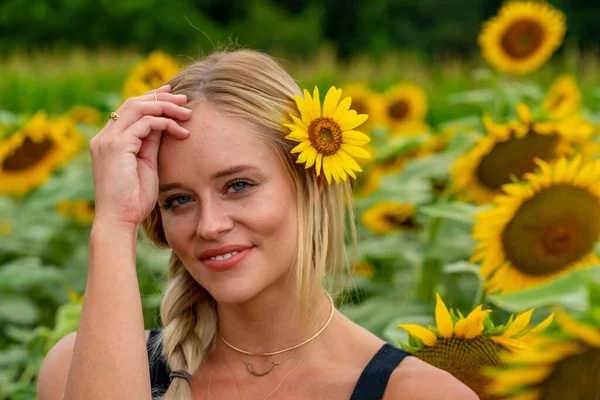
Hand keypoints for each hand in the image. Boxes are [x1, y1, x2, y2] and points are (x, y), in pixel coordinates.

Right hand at [90, 85, 191, 227]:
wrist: (119, 220)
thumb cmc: (134, 199)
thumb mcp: (145, 165)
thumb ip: (149, 144)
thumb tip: (162, 125)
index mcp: (108, 141)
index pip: (129, 110)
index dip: (151, 99)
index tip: (172, 96)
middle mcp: (104, 137)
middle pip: (133, 103)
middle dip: (161, 97)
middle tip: (184, 99)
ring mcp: (108, 140)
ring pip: (139, 108)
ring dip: (166, 107)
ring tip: (187, 113)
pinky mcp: (117, 146)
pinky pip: (145, 123)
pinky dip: (166, 123)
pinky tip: (181, 132)